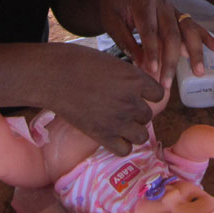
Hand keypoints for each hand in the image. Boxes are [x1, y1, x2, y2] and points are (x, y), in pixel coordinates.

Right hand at [40, 43, 163, 154]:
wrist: (54, 76)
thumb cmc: (79, 63)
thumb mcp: (113, 63)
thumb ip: (129, 78)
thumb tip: (140, 89)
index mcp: (136, 80)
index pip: (159, 94)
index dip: (148, 94)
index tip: (138, 93)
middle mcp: (131, 101)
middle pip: (148, 115)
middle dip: (136, 112)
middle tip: (119, 107)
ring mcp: (118, 120)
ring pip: (142, 136)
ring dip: (132, 131)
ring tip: (119, 124)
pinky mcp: (103, 135)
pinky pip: (125, 150)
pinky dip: (121, 145)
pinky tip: (111, 136)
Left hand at [97, 0, 213, 89]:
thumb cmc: (112, 5)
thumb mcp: (112, 22)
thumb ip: (127, 42)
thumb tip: (142, 66)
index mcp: (143, 2)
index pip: (150, 31)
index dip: (151, 52)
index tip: (151, 71)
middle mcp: (161, 3)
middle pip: (171, 34)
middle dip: (171, 61)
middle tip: (167, 83)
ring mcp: (173, 7)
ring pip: (187, 30)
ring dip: (195, 52)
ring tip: (198, 71)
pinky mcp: (178, 13)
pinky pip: (194, 25)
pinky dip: (206, 36)